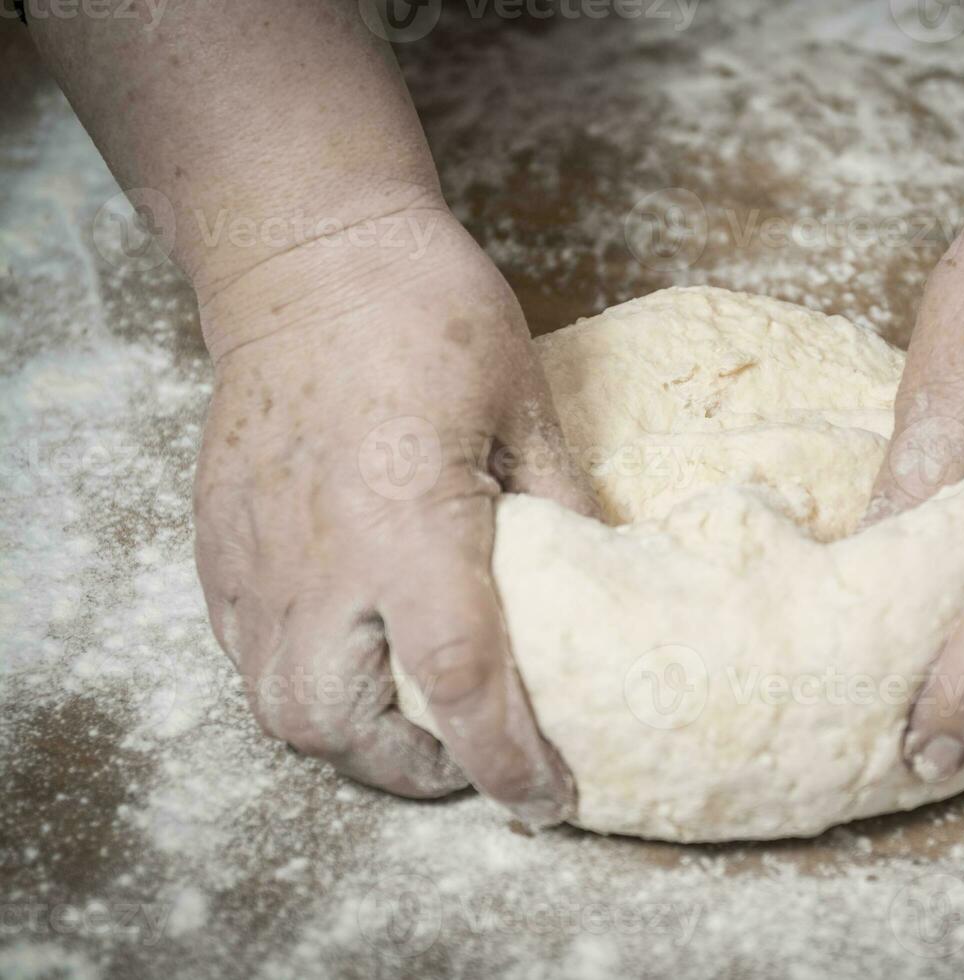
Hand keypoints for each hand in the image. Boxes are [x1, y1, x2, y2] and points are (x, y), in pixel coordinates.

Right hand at [192, 208, 592, 820]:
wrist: (307, 254)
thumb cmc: (426, 311)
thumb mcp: (525, 402)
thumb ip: (559, 503)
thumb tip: (598, 575)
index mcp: (408, 524)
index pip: (459, 683)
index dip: (507, 760)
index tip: (546, 798)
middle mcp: (319, 559)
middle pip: (344, 729)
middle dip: (413, 771)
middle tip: (470, 753)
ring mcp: (256, 554)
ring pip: (279, 707)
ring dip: (351, 737)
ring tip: (409, 715)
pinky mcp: (220, 540)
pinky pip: (244, 653)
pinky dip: (298, 682)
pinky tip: (347, 656)